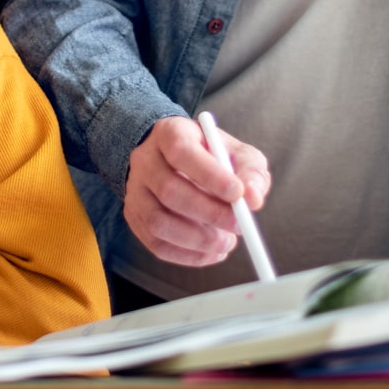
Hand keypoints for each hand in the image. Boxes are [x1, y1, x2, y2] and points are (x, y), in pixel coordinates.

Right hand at [123, 115, 270, 266]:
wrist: (173, 159)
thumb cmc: (210, 156)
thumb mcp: (235, 151)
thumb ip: (250, 171)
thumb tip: (253, 198)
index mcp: (169, 133)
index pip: (181, 152)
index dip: (210, 175)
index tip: (238, 194)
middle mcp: (145, 160)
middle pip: (169, 190)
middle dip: (209, 213)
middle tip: (239, 225)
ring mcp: (135, 190)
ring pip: (159, 221)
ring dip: (198, 240)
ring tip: (226, 242)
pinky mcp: (134, 216)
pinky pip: (156, 243)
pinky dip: (187, 255)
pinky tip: (211, 251)